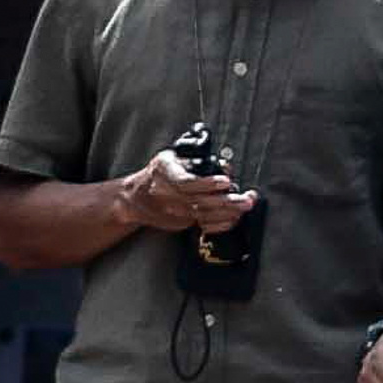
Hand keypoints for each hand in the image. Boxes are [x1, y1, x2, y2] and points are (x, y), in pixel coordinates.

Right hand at [118, 152, 252, 235]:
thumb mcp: (171, 157)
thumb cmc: (158, 173)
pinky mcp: (182, 223)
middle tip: (247, 198)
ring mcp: (175, 212)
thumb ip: (196, 160)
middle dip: (227, 201)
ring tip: (246, 205)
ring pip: (205, 215)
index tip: (226, 181)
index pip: (186, 182)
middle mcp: (168, 195)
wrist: (136, 199)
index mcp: (164, 174)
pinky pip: (204, 224)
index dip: (207, 183)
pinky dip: (221, 223)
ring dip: (229, 212)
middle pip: (200, 201)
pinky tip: (234, 218)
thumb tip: (224, 166)